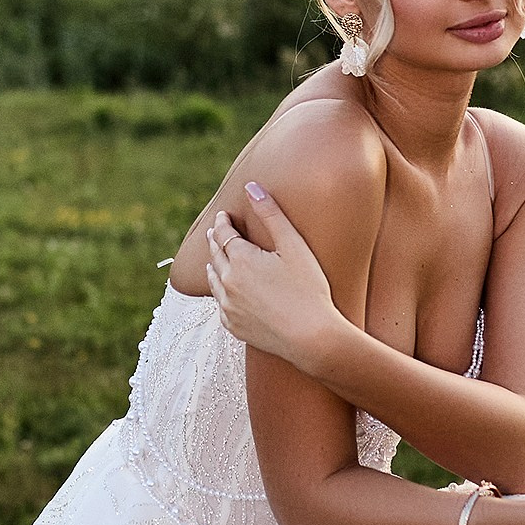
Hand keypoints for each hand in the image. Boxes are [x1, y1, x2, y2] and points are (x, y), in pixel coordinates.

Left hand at [206, 182, 341, 374]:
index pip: (223, 233)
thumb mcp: (294, 246)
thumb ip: (271, 214)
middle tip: (216, 232)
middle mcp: (227, 282)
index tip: (223, 215)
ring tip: (216, 259)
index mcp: (240, 259)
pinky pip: (221, 304)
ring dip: (213, 265)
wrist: (311, 338)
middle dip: (215, 240)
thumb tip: (251, 186)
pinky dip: (221, 292)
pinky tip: (226, 292)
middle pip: (214, 254)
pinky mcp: (233, 326)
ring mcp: (228, 306)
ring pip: (212, 280)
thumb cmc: (309, 289)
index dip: (222, 222)